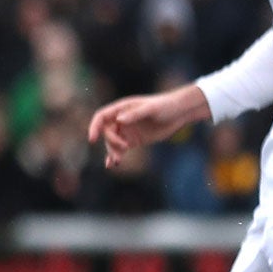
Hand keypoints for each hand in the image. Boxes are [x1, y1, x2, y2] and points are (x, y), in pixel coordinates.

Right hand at [87, 84, 209, 166]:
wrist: (179, 113)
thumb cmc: (165, 106)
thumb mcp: (151, 109)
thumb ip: (134, 114)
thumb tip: (119, 120)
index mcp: (121, 109)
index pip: (101, 117)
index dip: (94, 127)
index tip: (92, 140)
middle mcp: (121, 119)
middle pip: (106, 133)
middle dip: (111, 142)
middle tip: (124, 148)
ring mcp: (127, 130)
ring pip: (112, 143)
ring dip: (113, 152)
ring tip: (118, 161)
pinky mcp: (134, 140)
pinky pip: (120, 149)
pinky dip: (115, 156)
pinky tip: (112, 165)